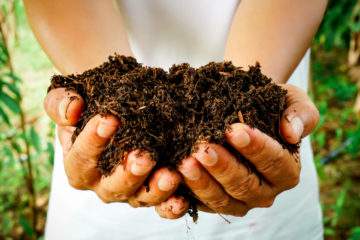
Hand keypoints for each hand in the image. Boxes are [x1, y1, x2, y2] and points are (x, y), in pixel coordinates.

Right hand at [44, 88, 188, 218]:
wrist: (117, 109)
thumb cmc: (91, 105)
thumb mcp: (69, 99)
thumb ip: (60, 103)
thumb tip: (71, 110)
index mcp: (79, 165)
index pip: (82, 157)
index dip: (93, 141)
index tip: (109, 120)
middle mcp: (102, 184)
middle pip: (113, 186)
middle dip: (129, 173)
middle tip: (143, 157)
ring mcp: (130, 191)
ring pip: (140, 198)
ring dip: (156, 189)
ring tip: (170, 175)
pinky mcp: (152, 192)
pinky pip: (161, 205)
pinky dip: (172, 205)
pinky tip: (184, 198)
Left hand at [156, 84, 318, 216]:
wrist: (243, 110)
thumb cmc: (269, 105)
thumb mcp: (292, 100)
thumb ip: (300, 114)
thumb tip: (292, 133)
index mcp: (286, 170)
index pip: (274, 162)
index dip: (255, 147)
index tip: (234, 130)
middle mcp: (265, 191)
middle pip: (245, 184)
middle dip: (223, 166)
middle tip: (204, 148)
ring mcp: (240, 201)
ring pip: (222, 199)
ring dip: (202, 182)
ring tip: (185, 162)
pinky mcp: (215, 202)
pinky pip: (200, 203)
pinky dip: (186, 193)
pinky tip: (173, 177)